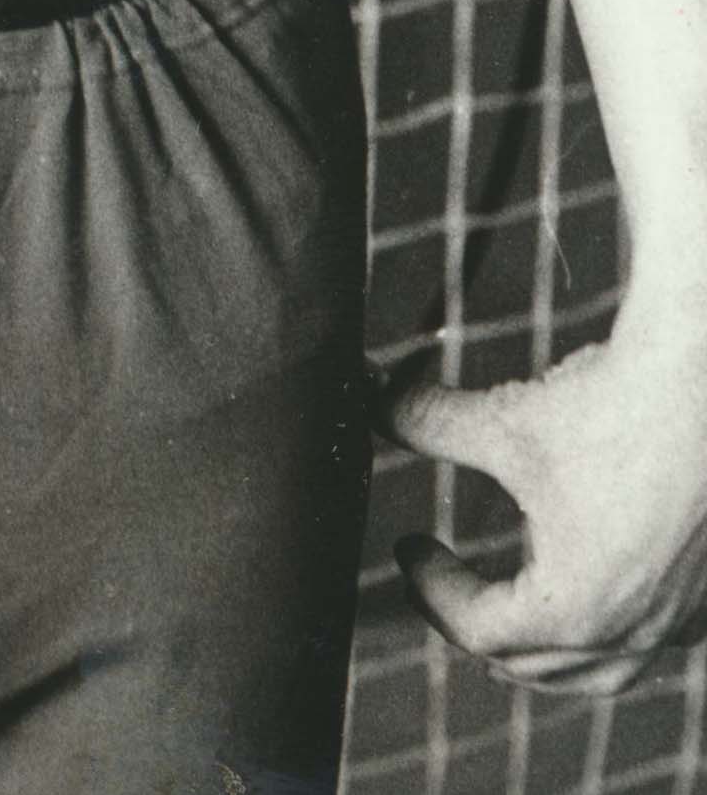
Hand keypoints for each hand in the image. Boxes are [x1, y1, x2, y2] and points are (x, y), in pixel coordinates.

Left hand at [385, 310, 706, 693]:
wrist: (701, 379)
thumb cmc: (609, 405)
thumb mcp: (505, 418)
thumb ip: (429, 421)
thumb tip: (376, 406)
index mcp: (572, 606)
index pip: (477, 628)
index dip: (430, 589)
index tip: (408, 548)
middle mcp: (629, 630)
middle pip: (535, 665)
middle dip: (480, 629)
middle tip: (444, 587)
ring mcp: (676, 619)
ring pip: (602, 670)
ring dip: (547, 653)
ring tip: (510, 622)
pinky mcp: (704, 595)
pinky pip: (651, 644)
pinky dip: (610, 637)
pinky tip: (594, 605)